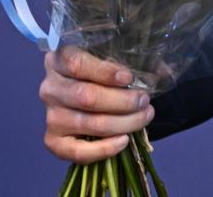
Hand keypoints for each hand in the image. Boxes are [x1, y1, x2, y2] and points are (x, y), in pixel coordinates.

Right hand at [40, 48, 155, 163]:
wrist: (82, 98)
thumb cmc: (99, 74)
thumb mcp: (110, 60)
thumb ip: (131, 62)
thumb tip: (163, 71)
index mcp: (58, 60)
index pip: (77, 63)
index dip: (105, 72)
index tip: (129, 78)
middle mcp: (49, 88)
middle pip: (85, 97)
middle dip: (122, 101)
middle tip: (144, 100)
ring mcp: (50, 116)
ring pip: (88, 123)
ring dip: (122, 123)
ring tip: (144, 116)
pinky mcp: (53, 141)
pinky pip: (77, 151)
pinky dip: (103, 149)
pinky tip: (124, 141)